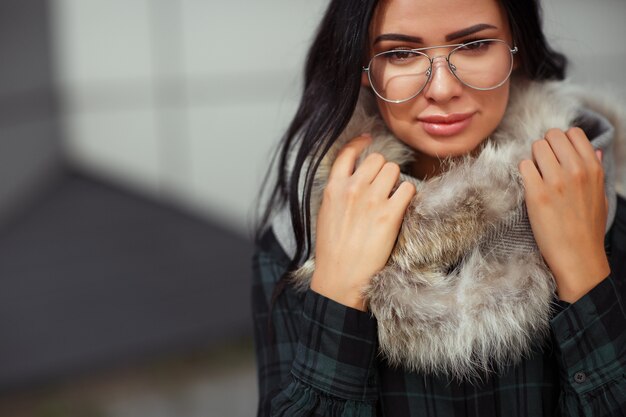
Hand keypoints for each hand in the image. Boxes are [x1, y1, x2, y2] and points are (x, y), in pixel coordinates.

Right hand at [310, 134, 415, 310]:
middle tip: (382, 184)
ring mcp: (372, 200)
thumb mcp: (326, 213)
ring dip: (396, 180)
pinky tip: (401, 206)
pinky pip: (408, 188)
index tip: (368, 140)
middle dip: (382, 169)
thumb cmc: (331, 250)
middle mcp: (353, 189)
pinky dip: (408, 195)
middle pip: (377, 159)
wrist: (340, 277)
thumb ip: (338, 192)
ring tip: (391, 197)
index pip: (348, 152)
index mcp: (334, 188)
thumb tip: (352, 179)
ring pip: (394, 169)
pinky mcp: (390, 215)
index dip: (361, 143)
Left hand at [518, 127, 609, 302]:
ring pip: (535, 147)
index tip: (557, 156)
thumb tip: (595, 151)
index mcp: (593, 168)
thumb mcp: (600, 196)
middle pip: (551, 136)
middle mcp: (576, 170)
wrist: (578, 257)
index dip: (561, 142)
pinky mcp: (536, 193)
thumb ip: (596, 170)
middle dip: (545, 148)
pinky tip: (529, 187)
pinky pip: (523, 165)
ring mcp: (556, 180)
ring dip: (533, 159)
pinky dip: (523, 173)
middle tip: (543, 167)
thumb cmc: (588, 228)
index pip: (573, 133)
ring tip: (537, 178)